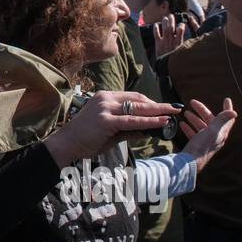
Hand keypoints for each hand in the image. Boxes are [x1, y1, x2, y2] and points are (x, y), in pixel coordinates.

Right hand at [45, 91, 178, 167]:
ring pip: (137, 109)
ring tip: (173, 112)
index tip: (164, 108)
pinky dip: (149, 121)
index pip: (133, 97)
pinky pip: (132, 121)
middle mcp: (106, 99)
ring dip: (158, 111)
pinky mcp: (106, 120)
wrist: (66, 144)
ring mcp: (105, 108)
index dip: (150, 102)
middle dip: (159, 104)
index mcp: (105, 98)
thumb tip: (150, 130)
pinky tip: (162, 121)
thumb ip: (130, 129)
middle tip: (175, 107)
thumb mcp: (111, 132)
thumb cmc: (86, 139)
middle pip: (138, 100)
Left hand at [153, 14, 186, 56]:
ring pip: (164, 30)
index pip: (181, 31)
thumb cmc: (176, 59)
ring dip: (164, 23)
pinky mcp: (158, 44)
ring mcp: (164, 42)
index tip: (181, 24)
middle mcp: (171, 41)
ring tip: (165, 18)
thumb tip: (187, 38)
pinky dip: (156, 29)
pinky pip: (156, 35)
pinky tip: (155, 25)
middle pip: (171, 28)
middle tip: (171, 15)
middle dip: (171, 21)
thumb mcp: (182, 52)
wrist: (166, 67)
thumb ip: (183, 44)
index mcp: (179, 42)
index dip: (181, 26)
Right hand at [179, 98, 236, 174]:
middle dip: (202, 110)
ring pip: (201, 126)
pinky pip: (194, 134)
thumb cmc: (201, 147)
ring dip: (194, 118)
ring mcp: (206, 142)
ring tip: (186, 113)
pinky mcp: (197, 145)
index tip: (226, 99)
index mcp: (221, 133)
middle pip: (210, 120)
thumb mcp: (212, 131)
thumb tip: (233, 112)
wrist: (189, 163)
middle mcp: (215, 137)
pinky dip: (189, 128)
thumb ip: (221, 121)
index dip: (227, 108)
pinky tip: (182, 124)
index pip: (227, 119)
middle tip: (193, 102)